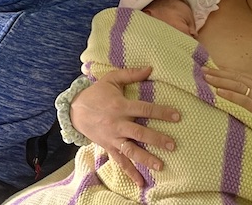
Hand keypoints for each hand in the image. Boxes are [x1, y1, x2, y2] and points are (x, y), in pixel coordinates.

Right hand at [71, 67, 179, 186]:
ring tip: (160, 166)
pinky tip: (141, 183)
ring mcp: (113, 138)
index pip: (144, 109)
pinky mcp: (108, 147)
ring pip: (130, 150)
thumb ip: (131, 74)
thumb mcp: (111, 79)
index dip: (161, 112)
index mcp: (120, 106)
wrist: (74, 111)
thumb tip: (150, 68)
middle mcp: (117, 124)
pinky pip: (120, 162)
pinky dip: (130, 172)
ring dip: (145, 158)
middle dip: (157, 139)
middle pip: (140, 132)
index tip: (177, 116)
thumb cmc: (96, 93)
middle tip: (172, 145)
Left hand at [201, 66, 251, 148]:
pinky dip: (230, 95)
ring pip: (237, 85)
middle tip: (203, 70)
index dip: (224, 71)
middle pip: (236, 77)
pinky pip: (243, 100)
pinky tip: (219, 92)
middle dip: (218, 73)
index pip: (240, 74)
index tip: (210, 68)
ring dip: (220, 81)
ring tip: (206, 79)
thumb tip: (235, 92)